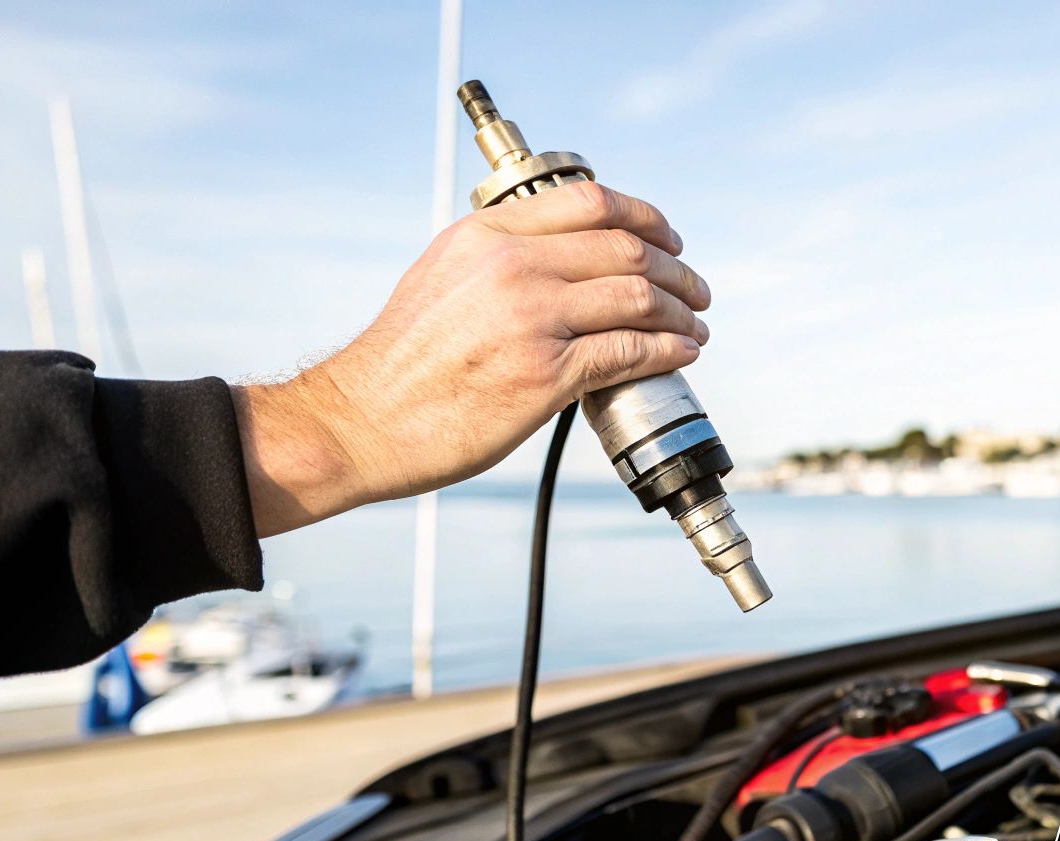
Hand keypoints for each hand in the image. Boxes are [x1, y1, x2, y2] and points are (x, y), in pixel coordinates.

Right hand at [232, 180, 710, 536]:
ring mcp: (531, 320)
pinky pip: (630, 352)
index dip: (647, 218)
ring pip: (638, 299)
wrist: (363, 419)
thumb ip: (502, 254)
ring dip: (681, 313)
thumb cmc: (404, 360)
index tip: (669, 240)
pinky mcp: (544, 376)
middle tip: (696, 290)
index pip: (592, 203)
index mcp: (488, 235)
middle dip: (676, 271)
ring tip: (695, 326)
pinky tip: (681, 354)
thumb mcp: (444, 273)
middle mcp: (512, 267)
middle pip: (627, 250)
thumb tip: (566, 252)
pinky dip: (668, 350)